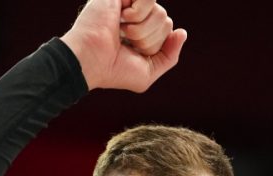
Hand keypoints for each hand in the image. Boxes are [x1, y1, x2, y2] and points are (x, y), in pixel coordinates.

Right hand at [60, 0, 186, 92]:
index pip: (167, 31)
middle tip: (126, 42)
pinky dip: (138, 13)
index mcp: (141, 32)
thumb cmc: (113, 70)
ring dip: (142, 30)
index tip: (133, 52)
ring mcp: (128, 3)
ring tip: (121, 32)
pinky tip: (121, 17)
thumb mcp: (148, 72)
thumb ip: (169, 56)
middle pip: (166, 21)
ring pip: (160, 12)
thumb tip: (182, 33)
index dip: (155, 46)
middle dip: (150, 40)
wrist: (90, 60)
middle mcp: (135, 16)